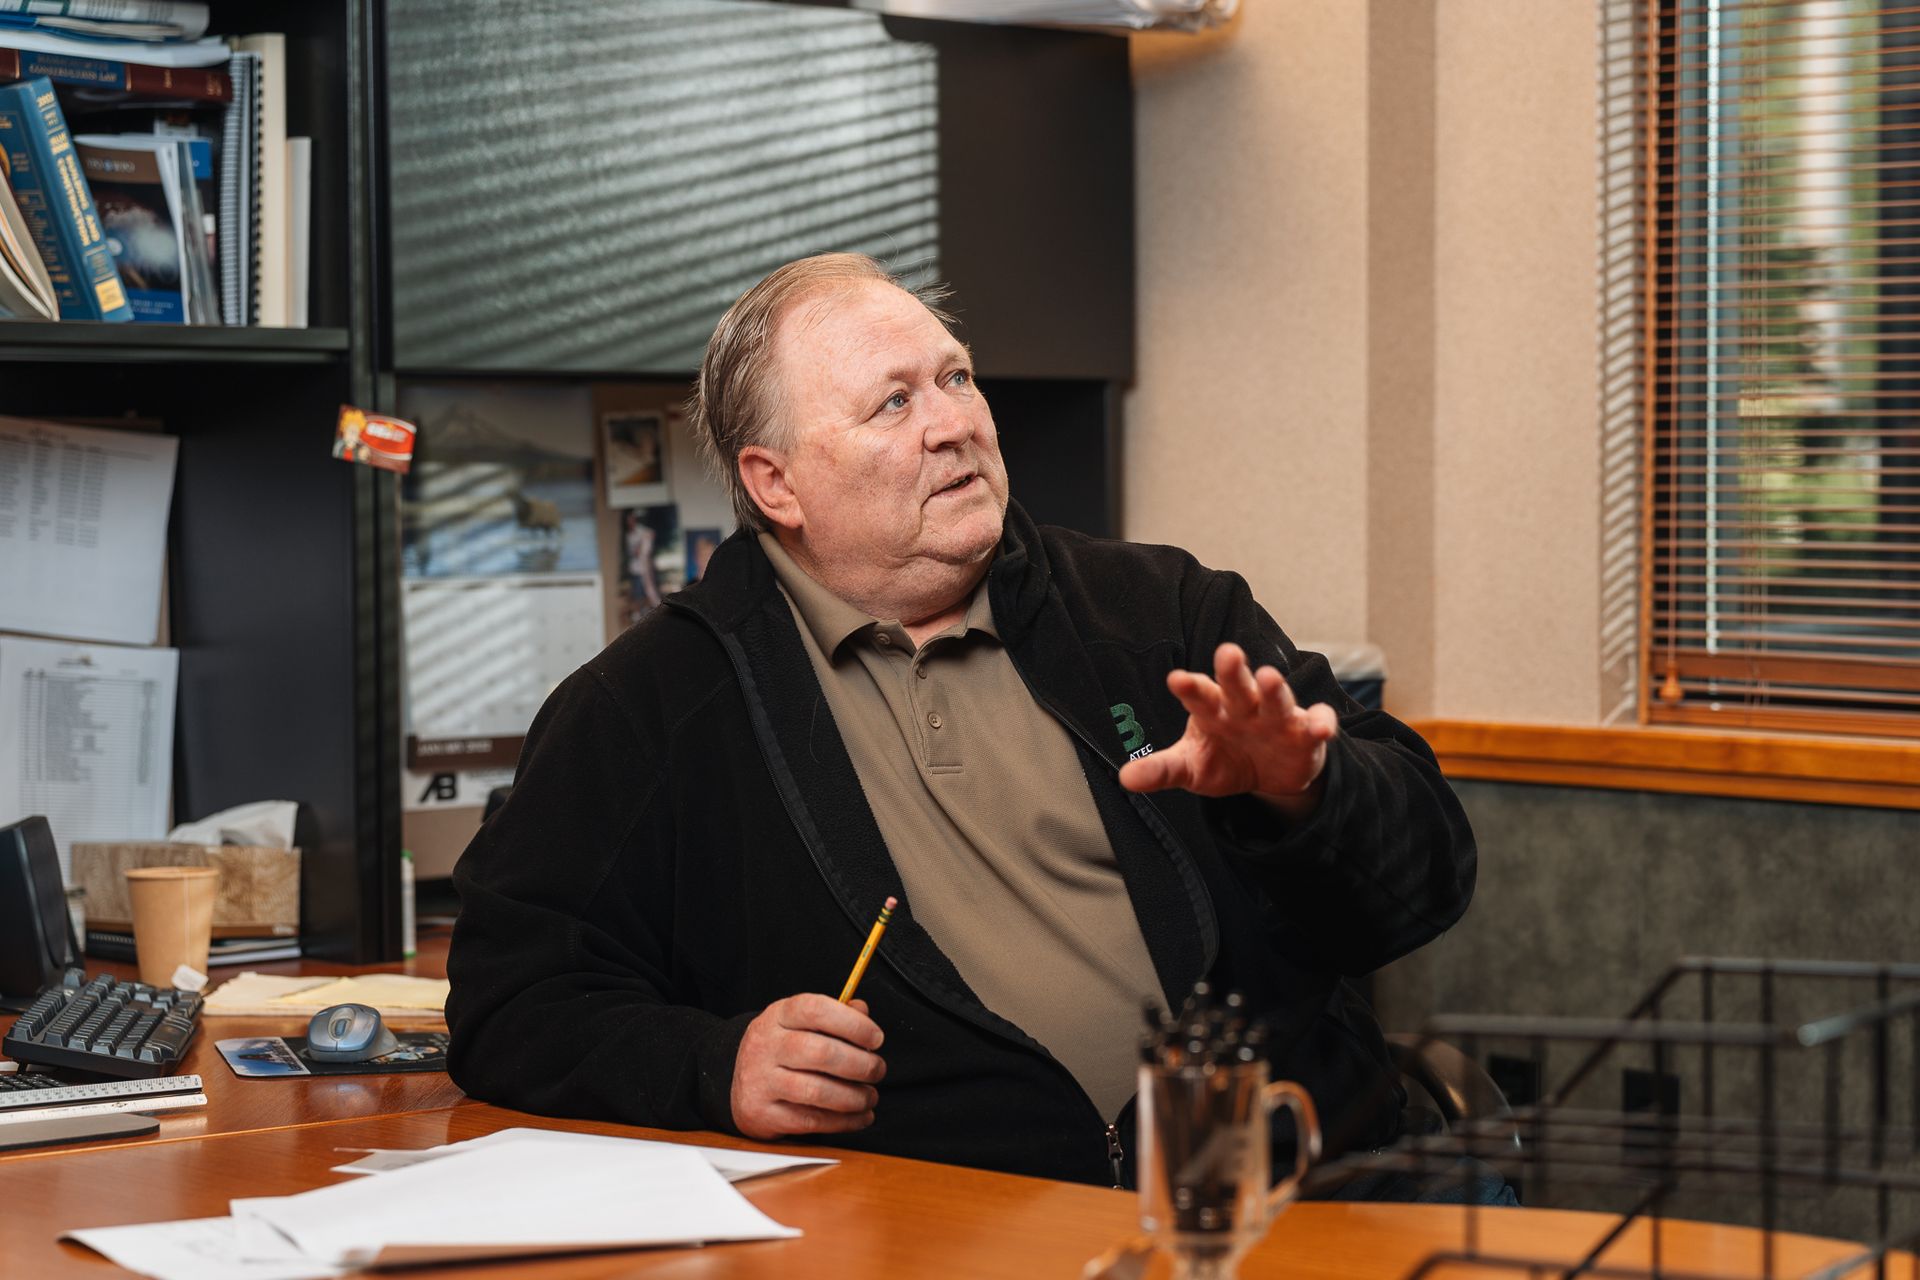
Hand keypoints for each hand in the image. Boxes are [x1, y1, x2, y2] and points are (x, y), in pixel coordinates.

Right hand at [730, 993, 886, 1139]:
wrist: (737, 1083)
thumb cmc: (781, 1050)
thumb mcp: (800, 1023)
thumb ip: (834, 1015)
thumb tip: (862, 1012)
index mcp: (778, 1015)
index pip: (816, 1010)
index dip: (852, 1023)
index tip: (876, 1038)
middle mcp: (766, 1045)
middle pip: (820, 1053)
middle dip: (860, 1065)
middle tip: (877, 1070)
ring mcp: (761, 1081)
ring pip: (817, 1091)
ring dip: (854, 1097)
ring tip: (869, 1097)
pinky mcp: (762, 1114)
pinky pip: (810, 1121)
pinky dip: (843, 1121)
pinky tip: (859, 1116)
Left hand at [1117, 642, 1337, 820]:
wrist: (1268, 774)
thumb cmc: (1224, 759)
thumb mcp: (1191, 768)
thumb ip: (1162, 769)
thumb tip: (1125, 779)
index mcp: (1213, 709)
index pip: (1198, 695)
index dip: (1189, 687)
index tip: (1175, 679)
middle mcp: (1245, 706)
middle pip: (1237, 685)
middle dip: (1233, 670)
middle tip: (1227, 652)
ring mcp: (1277, 717)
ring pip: (1277, 698)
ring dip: (1275, 689)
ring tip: (1271, 678)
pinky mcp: (1307, 734)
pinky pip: (1317, 724)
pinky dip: (1321, 723)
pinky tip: (1322, 727)